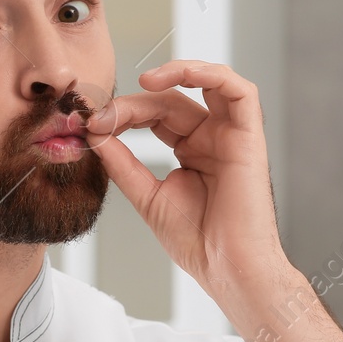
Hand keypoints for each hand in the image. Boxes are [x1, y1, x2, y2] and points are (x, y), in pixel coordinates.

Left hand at [84, 60, 288, 300]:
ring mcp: (232, 136)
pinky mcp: (250, 137)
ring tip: (142, 82)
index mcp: (190, 151)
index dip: (123, 114)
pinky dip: (210, 74)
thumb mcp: (147, 196)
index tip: (91, 124)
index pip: (154, 116)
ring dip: (175, 73)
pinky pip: (240, 91)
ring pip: (208, 83)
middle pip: (172, 100)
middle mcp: (211, 138)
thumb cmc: (197, 241)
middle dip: (135, 103)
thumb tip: (94, 134)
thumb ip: (122, 163)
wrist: (226, 268)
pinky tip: (176, 77)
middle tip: (103, 115)